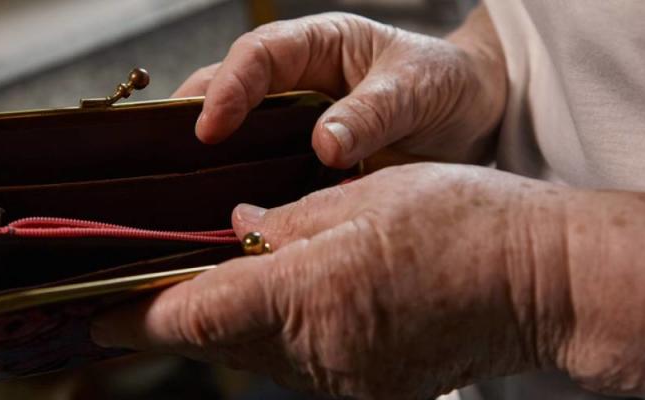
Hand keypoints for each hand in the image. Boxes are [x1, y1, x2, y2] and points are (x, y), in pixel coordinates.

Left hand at [91, 163, 572, 398]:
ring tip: (244, 274)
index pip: (194, 317)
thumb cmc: (464, 223)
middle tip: (163, 281)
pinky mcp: (370, 391)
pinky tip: (305, 299)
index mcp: (310, 294)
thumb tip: (236, 228)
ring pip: (261, 355)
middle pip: (221, 342)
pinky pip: (304, 365)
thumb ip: (284, 221)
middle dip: (186, 314)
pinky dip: (288, 335)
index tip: (94, 318)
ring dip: (240, 321)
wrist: (544, 281)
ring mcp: (347, 382)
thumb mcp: (363, 196)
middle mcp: (321, 354)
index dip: (135, 319)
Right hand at [173, 12, 505, 167]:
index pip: (257, 55)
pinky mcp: (304, 163)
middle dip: (195, 120)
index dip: (228, 87)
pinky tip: (233, 220)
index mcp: (318, 45)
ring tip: (183, 196)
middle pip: (227, 90)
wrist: (474, 115)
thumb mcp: (417, 87)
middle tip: (169, 162)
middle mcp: (296, 81)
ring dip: (211, 161)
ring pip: (238, 135)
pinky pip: (265, 175)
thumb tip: (325, 145)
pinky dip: (245, 193)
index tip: (211, 127)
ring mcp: (296, 125)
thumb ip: (373, 112)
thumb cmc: (444, 82)